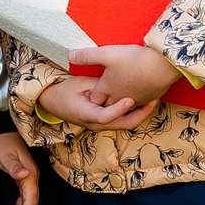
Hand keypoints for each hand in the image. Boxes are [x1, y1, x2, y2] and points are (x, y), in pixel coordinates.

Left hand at [0, 129, 41, 204]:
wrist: (0, 131)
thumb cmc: (2, 142)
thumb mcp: (6, 156)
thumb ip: (14, 168)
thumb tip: (25, 176)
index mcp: (29, 174)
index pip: (30, 200)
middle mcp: (31, 178)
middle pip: (30, 204)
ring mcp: (27, 178)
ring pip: (26, 203)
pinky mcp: (21, 178)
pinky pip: (22, 197)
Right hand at [36, 76, 151, 130]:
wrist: (51, 101)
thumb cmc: (63, 91)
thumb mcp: (79, 83)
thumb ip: (98, 84)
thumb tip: (116, 79)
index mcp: (86, 115)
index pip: (106, 117)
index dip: (119, 109)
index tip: (130, 98)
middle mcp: (95, 124)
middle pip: (123, 124)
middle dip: (140, 114)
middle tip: (153, 100)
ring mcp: (100, 125)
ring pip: (125, 123)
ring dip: (140, 113)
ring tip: (153, 99)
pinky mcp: (104, 121)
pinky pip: (122, 119)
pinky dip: (133, 112)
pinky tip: (142, 100)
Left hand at [78, 43, 179, 109]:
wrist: (161, 67)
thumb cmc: (132, 60)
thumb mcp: (106, 54)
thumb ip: (87, 56)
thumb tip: (70, 55)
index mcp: (107, 88)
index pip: (95, 98)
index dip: (91, 96)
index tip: (87, 94)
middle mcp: (120, 97)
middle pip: (108, 106)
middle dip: (104, 104)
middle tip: (99, 102)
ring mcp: (136, 99)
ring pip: (125, 107)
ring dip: (121, 104)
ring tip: (119, 99)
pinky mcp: (150, 97)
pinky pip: (142, 103)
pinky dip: (138, 100)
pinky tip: (140, 93)